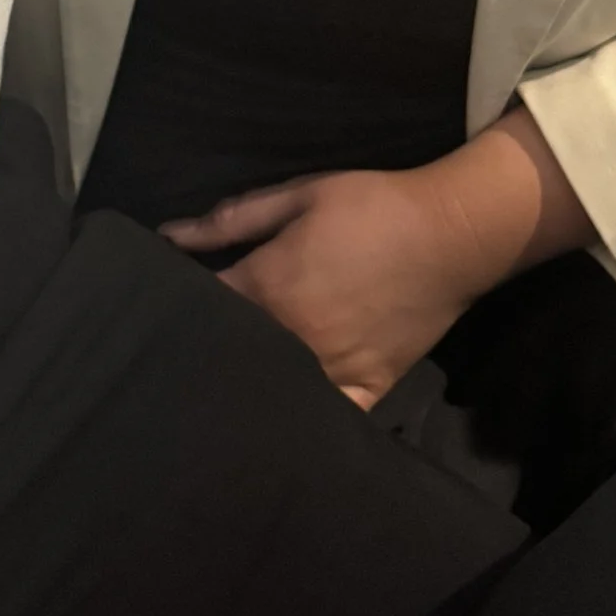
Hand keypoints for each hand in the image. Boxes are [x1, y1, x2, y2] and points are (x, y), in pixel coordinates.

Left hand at [165, 123, 577, 410]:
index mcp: (269, 287)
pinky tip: (289, 419)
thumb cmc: (370, 206)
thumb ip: (232, 220)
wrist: (448, 233)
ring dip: (253, 385)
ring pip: (277, 390)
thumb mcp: (298, 196)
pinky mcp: (370, 385)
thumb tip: (168, 235)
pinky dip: (310, 418)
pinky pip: (332, 415)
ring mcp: (333, 368)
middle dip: (212, 352)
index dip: (182, 308)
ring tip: (230, 387)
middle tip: (194, 351)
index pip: (207, 309)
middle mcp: (295, 337)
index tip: (166, 309)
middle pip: (235, 356)